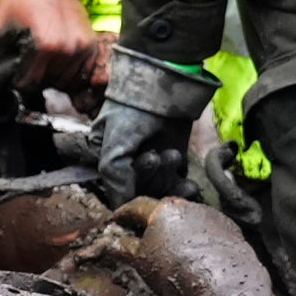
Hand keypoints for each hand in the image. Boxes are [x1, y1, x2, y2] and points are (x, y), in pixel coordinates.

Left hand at [0, 0, 98, 96]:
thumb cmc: (19, 2)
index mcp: (44, 45)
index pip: (28, 84)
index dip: (17, 82)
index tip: (13, 74)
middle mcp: (67, 49)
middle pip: (48, 84)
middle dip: (35, 80)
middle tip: (27, 64)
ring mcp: (82, 48)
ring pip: (65, 82)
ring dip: (53, 78)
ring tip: (43, 60)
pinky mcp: (91, 46)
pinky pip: (80, 74)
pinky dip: (68, 73)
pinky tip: (57, 60)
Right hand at [90, 47, 212, 199]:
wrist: (168, 83)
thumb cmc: (132, 110)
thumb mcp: (115, 144)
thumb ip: (115, 178)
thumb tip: (121, 211)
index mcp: (105, 158)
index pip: (114, 190)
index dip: (126, 198)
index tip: (138, 197)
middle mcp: (128, 164)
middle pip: (139, 191)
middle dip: (149, 179)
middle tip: (155, 157)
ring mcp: (153, 163)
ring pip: (159, 190)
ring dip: (167, 182)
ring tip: (171, 155)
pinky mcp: (175, 161)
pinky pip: (177, 185)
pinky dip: (183, 189)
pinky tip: (190, 187)